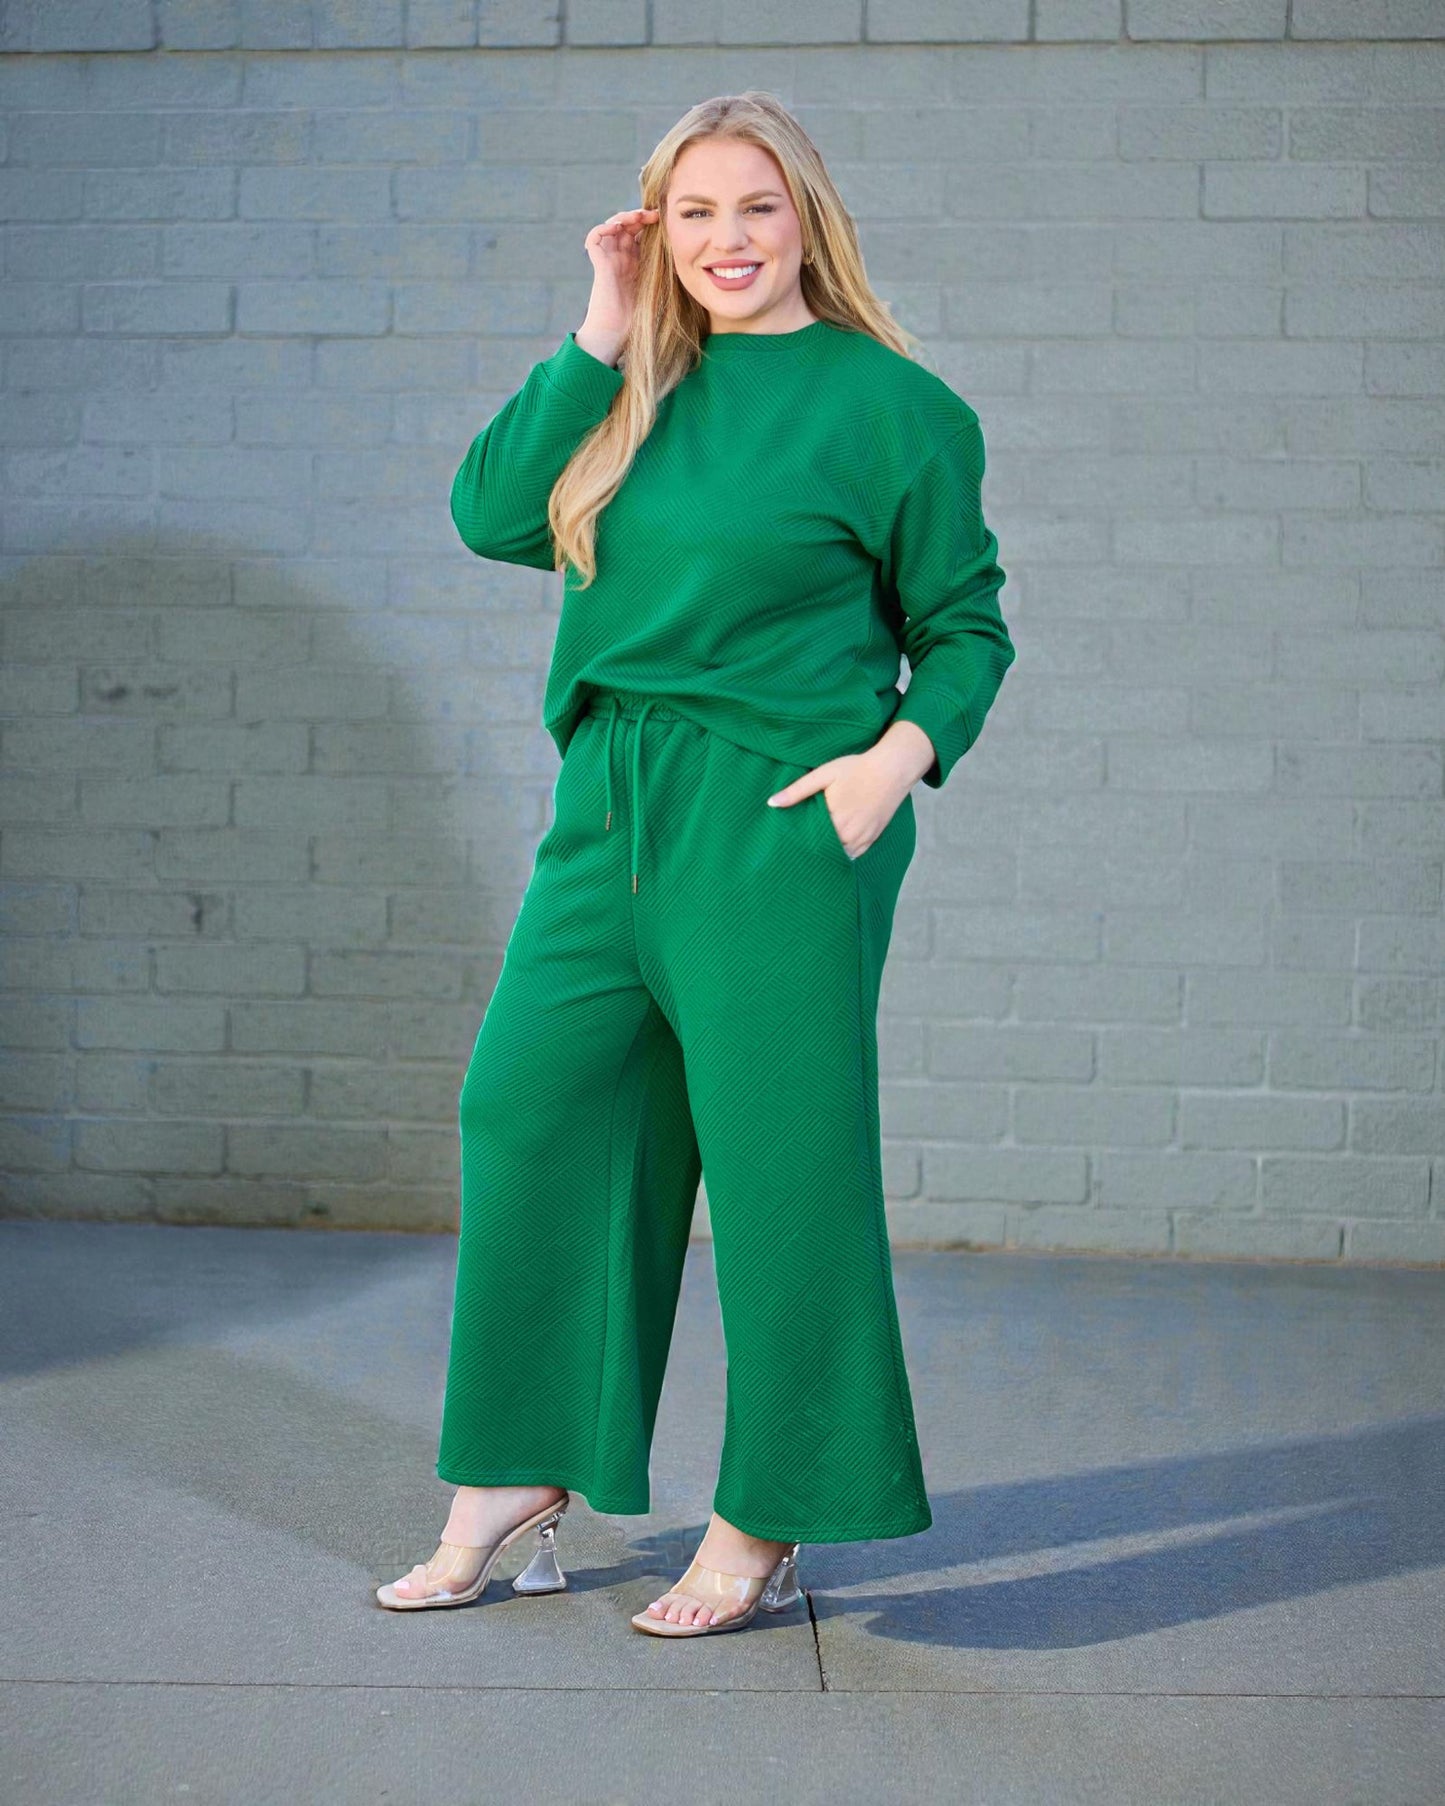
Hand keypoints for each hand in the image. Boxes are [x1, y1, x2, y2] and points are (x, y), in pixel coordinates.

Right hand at [580, 206, 659, 344]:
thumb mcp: (658, 289)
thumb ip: (666, 274)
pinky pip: (594, 238)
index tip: (664, 219)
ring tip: (638, 217)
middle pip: (626, 226)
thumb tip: (691, 263)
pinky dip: (602, 228)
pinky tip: (617, 228)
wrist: (615, 333)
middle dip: (639, 216)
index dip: (649, 223)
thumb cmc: (637, 319)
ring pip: (611, 227)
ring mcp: (609, 260)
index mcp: (634, 263)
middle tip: (654, 215)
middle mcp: (620, 258)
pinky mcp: (599, 264)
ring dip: (623, 217)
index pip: (639, 234)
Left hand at [765, 750, 910, 860]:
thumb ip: (797, 790)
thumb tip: (771, 803)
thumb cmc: (856, 768)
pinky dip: (843, 853)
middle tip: (795, 848)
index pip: (808, 839)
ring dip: (827, 852)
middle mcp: (848, 833)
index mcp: (833, 818)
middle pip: (823, 849)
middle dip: (811, 848)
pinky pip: (854, 855)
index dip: (797, 841)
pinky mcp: (872, 838)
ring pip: (838, 854)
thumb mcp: (824, 774)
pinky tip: (833, 849)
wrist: (892, 769)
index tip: (786, 841)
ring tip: (813, 848)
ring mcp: (862, 838)